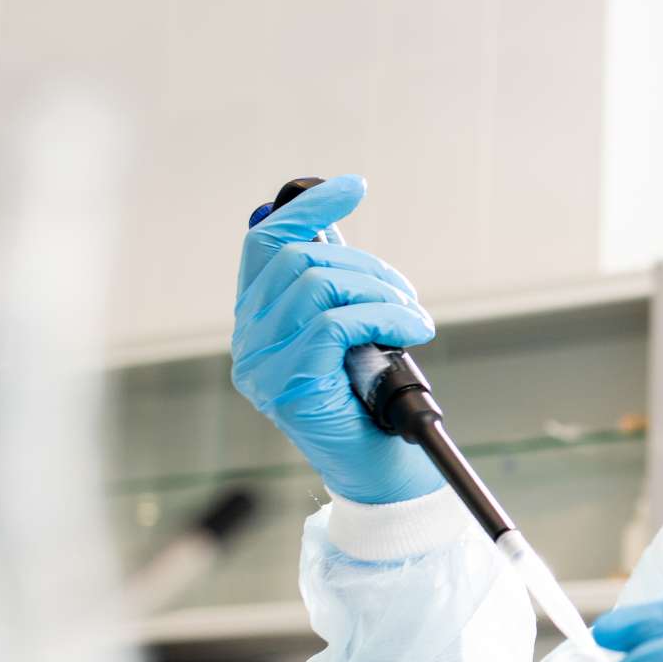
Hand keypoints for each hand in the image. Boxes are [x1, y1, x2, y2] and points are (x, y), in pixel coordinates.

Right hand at [231, 174, 443, 504]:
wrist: (381, 473)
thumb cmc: (370, 403)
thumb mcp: (352, 333)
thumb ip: (335, 288)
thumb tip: (331, 226)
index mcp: (257, 320)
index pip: (266, 243)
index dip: (308, 209)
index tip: (354, 188)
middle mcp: (248, 340)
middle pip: (298, 260)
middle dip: (366, 266)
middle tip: (405, 294)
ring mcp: (261, 365)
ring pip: (317, 285)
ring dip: (380, 292)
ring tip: (413, 318)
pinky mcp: (288, 386)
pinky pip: (336, 323)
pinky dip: (385, 316)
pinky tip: (414, 329)